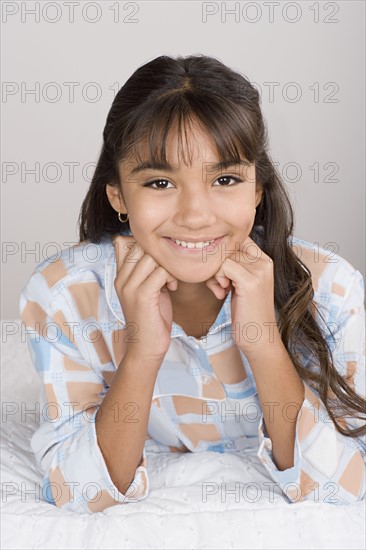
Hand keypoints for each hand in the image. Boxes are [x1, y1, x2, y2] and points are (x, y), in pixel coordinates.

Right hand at [113, 236, 178, 365]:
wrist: (146, 347)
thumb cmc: (151, 318)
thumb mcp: (148, 290)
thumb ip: (148, 271)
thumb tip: (158, 251)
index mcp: (120, 276)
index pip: (127, 242)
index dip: (147, 246)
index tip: (160, 261)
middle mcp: (121, 279)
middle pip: (141, 246)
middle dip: (161, 254)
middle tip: (170, 270)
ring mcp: (129, 287)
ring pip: (152, 257)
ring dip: (168, 265)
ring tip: (171, 281)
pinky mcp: (142, 296)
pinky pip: (160, 272)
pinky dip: (172, 277)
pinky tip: (172, 288)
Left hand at [205, 236, 279, 355]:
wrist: (260, 338)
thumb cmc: (248, 313)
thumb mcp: (242, 284)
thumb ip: (235, 266)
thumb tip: (214, 250)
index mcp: (264, 260)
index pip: (238, 239)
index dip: (223, 253)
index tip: (219, 272)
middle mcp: (264, 261)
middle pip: (228, 246)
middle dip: (216, 264)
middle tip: (216, 284)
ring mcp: (259, 270)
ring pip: (224, 255)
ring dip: (214, 273)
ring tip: (219, 290)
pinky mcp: (250, 281)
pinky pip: (223, 266)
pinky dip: (216, 278)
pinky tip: (221, 292)